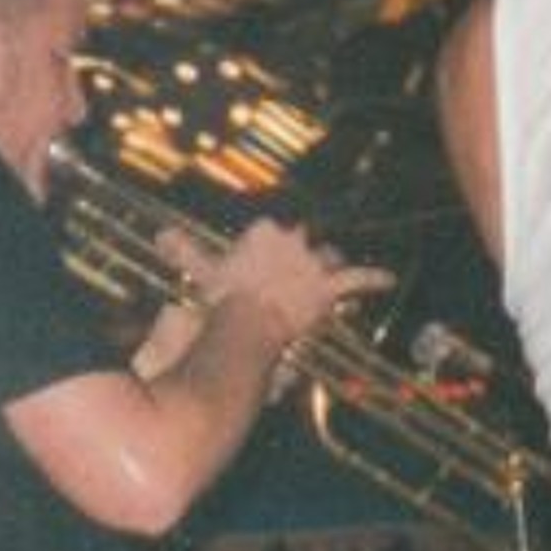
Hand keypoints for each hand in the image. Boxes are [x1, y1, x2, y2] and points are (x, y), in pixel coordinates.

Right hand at [198, 216, 395, 351]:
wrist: (247, 321)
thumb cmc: (222, 297)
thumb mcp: (200, 271)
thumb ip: (185, 250)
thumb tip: (160, 234)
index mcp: (265, 230)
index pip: (273, 230)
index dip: (269, 249)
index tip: (260, 263)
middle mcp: (294, 238)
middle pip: (303, 240)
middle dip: (298, 256)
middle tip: (290, 275)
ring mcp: (314, 262)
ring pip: (328, 257)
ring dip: (327, 267)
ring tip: (325, 277)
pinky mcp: (330, 286)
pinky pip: (357, 279)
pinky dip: (374, 279)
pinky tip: (389, 278)